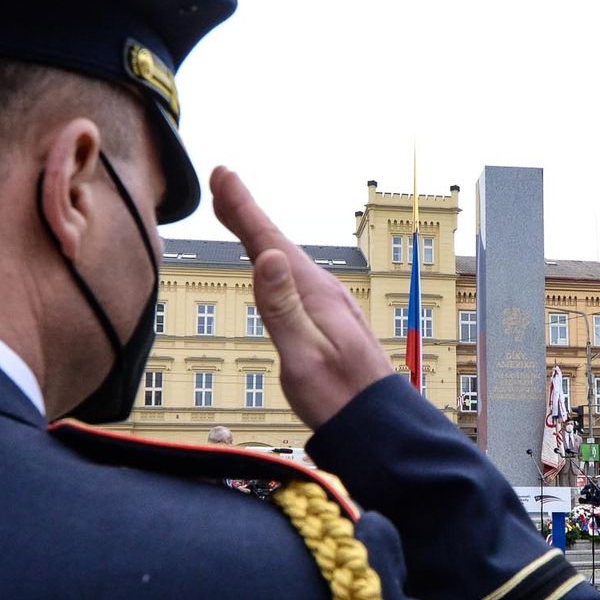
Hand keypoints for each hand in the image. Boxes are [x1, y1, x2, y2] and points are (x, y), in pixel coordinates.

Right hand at [211, 167, 392, 426]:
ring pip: (286, 259)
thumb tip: (267, 256)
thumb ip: (282, 308)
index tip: (222, 174)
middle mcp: (325, 292)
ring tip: (238, 213)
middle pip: (278, 244)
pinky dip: (274, 260)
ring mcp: (330, 305)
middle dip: (247, 212)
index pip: (270, 243)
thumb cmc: (337, 398)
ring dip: (259, 233)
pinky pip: (295, 278)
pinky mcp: (331, 320)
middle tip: (223, 182)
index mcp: (314, 294)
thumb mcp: (302, 356)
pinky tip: (272, 265)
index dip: (243, 208)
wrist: (377, 425)